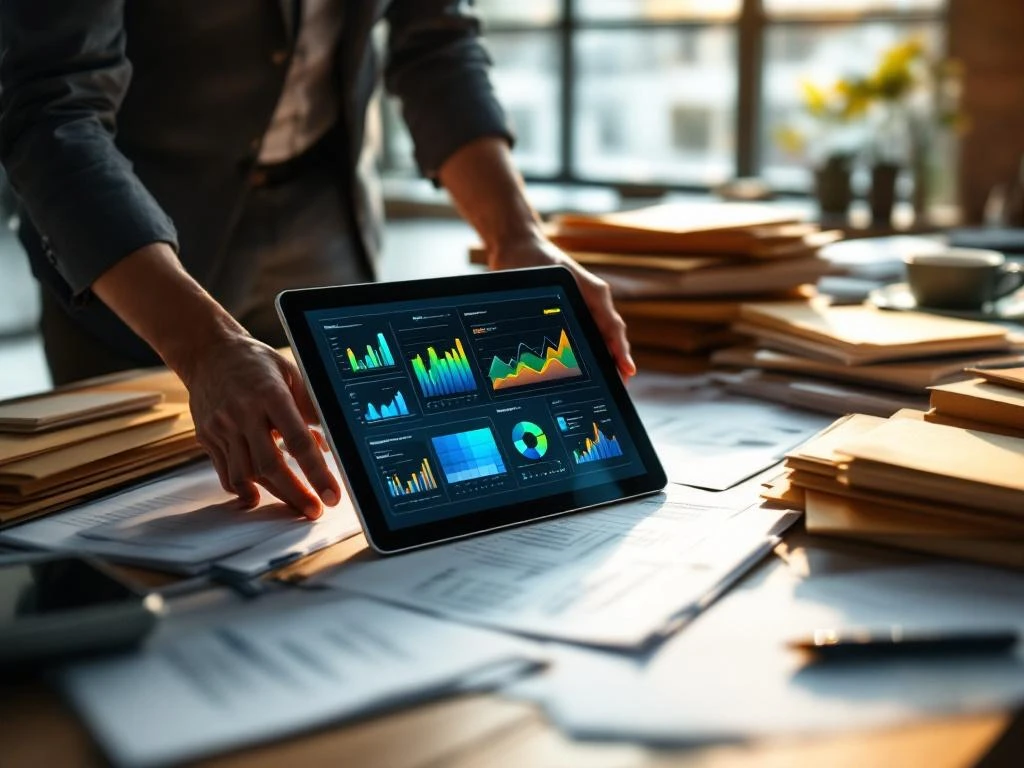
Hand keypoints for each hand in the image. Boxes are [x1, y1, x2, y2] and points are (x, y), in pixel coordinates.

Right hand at [179, 333, 340, 518]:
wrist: (207, 352)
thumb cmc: (255, 362)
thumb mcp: (290, 373)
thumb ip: (310, 406)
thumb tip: (331, 442)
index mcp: (269, 394)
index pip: (297, 441)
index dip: (317, 472)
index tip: (331, 494)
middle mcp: (242, 413)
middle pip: (270, 466)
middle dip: (295, 494)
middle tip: (314, 511)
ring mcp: (221, 426)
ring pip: (246, 475)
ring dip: (273, 495)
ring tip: (295, 505)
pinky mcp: (207, 437)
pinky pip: (226, 473)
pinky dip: (244, 488)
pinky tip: (260, 495)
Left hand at [490, 235, 635, 377]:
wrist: (517, 249)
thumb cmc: (539, 261)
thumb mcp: (561, 278)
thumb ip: (582, 301)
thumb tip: (604, 334)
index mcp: (595, 296)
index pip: (613, 329)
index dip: (620, 351)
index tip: (627, 369)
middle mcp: (591, 306)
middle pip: (608, 340)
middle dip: (614, 364)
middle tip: (617, 388)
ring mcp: (579, 313)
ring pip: (595, 343)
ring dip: (601, 364)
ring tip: (604, 387)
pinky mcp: (565, 319)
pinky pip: (579, 343)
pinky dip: (583, 360)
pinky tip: (579, 377)